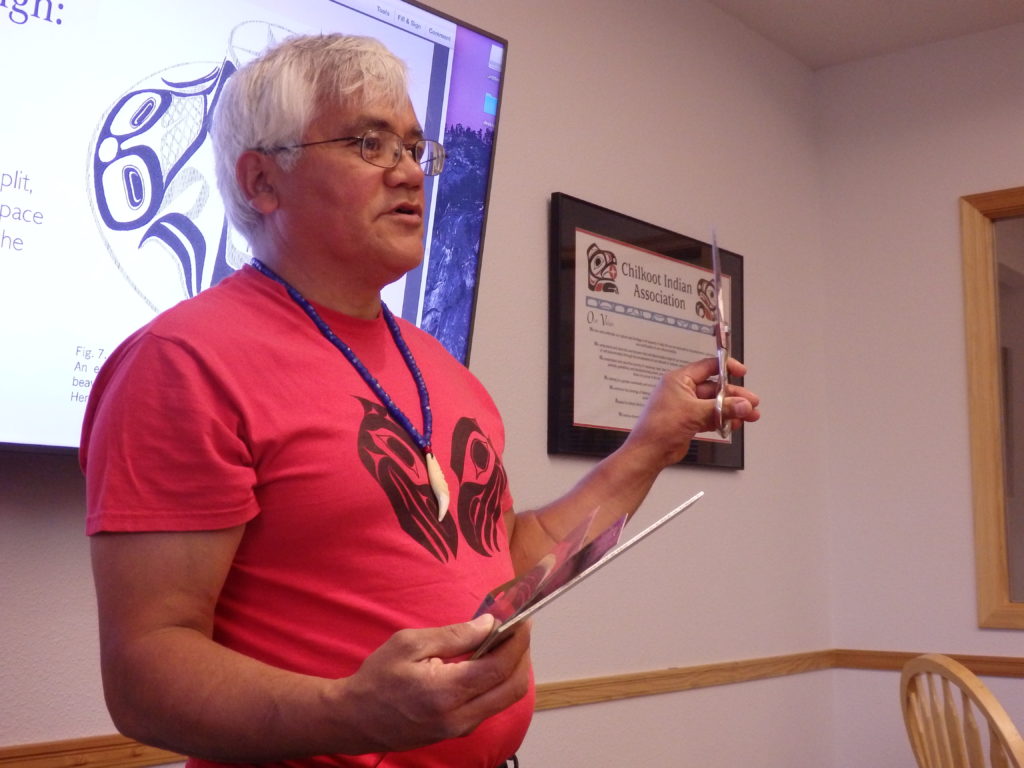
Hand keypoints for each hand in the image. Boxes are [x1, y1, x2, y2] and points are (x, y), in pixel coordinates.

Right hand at [338, 614, 531, 751]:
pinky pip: (491, 705)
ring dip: (513, 669)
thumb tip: (488, 624)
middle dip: (522, 655)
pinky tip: (489, 660)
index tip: (522, 620)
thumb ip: (453, 635)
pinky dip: (498, 682)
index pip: (499, 666)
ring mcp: (461, 728)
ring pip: (505, 699)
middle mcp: (459, 717)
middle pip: (512, 688)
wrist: (354, 719)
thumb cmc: (377, 679)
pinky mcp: (459, 731)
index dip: (517, 641)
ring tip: (505, 641)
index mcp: (446, 692)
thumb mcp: (409, 644)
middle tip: (519, 629)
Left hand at [623, 356, 759, 467]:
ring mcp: (686, 407)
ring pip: (715, 404)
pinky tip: (736, 424)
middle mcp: (683, 391)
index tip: (742, 373)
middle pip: (715, 388)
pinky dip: (723, 420)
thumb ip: (723, 408)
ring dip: (732, 410)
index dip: (727, 368)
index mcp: (679, 380)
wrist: (649, 452)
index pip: (708, 367)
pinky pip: (711, 417)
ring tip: (750, 415)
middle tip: (751, 403)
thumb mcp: (695, 412)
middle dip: (735, 396)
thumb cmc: (660, 427)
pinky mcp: (689, 421)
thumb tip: (744, 405)